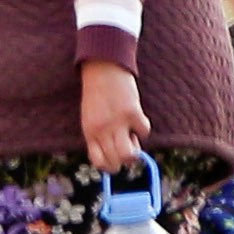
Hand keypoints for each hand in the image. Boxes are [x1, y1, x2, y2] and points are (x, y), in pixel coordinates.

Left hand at [75, 56, 147, 174]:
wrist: (103, 67)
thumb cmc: (96, 92)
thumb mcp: (90, 116)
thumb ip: (99, 135)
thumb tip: (115, 153)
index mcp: (89, 132)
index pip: (99, 162)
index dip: (109, 165)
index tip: (115, 158)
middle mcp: (102, 130)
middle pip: (115, 162)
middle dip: (123, 160)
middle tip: (126, 146)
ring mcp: (117, 122)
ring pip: (129, 155)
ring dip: (135, 151)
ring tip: (132, 137)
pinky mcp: (132, 112)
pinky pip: (144, 131)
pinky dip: (143, 127)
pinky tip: (137, 117)